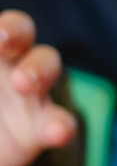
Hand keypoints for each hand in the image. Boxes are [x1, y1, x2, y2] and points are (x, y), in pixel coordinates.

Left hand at [0, 11, 75, 165]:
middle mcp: (8, 64)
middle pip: (22, 35)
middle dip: (15, 32)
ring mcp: (28, 94)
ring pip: (46, 66)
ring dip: (37, 69)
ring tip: (24, 84)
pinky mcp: (41, 128)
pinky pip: (58, 121)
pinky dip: (59, 125)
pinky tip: (57, 132)